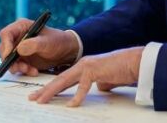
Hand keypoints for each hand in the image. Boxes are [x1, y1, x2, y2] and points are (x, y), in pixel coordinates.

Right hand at [0, 19, 78, 76]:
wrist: (65, 51)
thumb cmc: (57, 41)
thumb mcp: (47, 42)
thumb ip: (34, 44)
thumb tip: (19, 49)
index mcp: (21, 27)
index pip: (6, 34)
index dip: (5, 44)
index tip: (10, 55)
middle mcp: (17, 37)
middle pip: (4, 49)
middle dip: (11, 60)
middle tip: (21, 67)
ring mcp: (18, 49)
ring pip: (8, 60)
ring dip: (17, 67)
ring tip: (31, 70)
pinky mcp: (21, 59)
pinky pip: (16, 67)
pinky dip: (23, 71)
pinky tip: (34, 71)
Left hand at [28, 47, 142, 106]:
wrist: (134, 62)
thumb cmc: (122, 70)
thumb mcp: (106, 80)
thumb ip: (99, 83)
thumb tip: (98, 89)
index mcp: (83, 68)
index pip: (62, 80)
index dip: (50, 88)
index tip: (39, 96)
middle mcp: (81, 65)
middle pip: (59, 80)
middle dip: (45, 90)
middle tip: (32, 98)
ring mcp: (87, 66)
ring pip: (64, 80)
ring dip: (52, 91)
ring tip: (42, 100)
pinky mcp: (95, 70)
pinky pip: (84, 85)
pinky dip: (77, 96)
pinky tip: (71, 105)